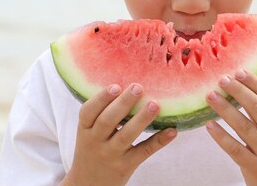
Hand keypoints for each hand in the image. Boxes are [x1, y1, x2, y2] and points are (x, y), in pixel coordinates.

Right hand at [62, 83, 176, 185]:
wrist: (88, 185)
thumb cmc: (92, 148)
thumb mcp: (88, 132)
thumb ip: (101, 112)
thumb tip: (127, 82)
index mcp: (84, 129)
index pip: (88, 112)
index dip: (101, 98)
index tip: (116, 85)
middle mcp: (96, 142)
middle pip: (108, 121)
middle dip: (123, 104)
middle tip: (138, 87)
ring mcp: (111, 154)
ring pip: (127, 136)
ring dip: (142, 120)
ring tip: (155, 105)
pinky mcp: (126, 166)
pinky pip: (144, 151)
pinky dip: (159, 141)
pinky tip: (172, 131)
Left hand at [205, 70, 256, 185]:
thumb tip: (241, 89)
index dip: (254, 84)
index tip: (238, 71)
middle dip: (239, 92)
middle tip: (221, 80)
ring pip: (244, 127)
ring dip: (225, 109)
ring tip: (211, 96)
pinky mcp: (255, 168)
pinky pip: (235, 149)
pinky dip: (221, 136)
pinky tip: (210, 125)